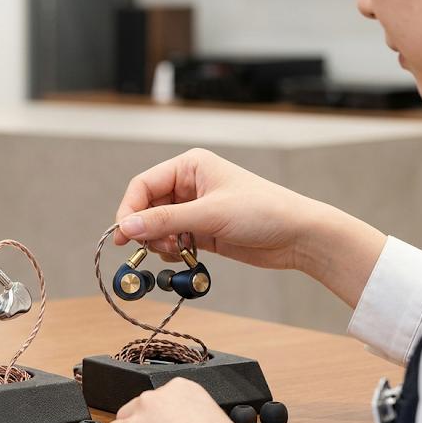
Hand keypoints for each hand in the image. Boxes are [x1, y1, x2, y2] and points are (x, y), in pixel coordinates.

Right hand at [114, 148, 385, 307]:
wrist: (298, 236)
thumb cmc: (262, 211)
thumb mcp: (209, 215)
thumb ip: (164, 221)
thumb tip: (126, 227)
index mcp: (190, 166)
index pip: (143, 185)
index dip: (129, 209)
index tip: (123, 234)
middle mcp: (189, 185)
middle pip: (147, 207)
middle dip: (145, 229)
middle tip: (149, 248)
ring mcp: (195, 209)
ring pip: (158, 226)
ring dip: (159, 242)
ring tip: (176, 251)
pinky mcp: (202, 230)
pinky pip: (173, 240)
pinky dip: (171, 251)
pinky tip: (184, 256)